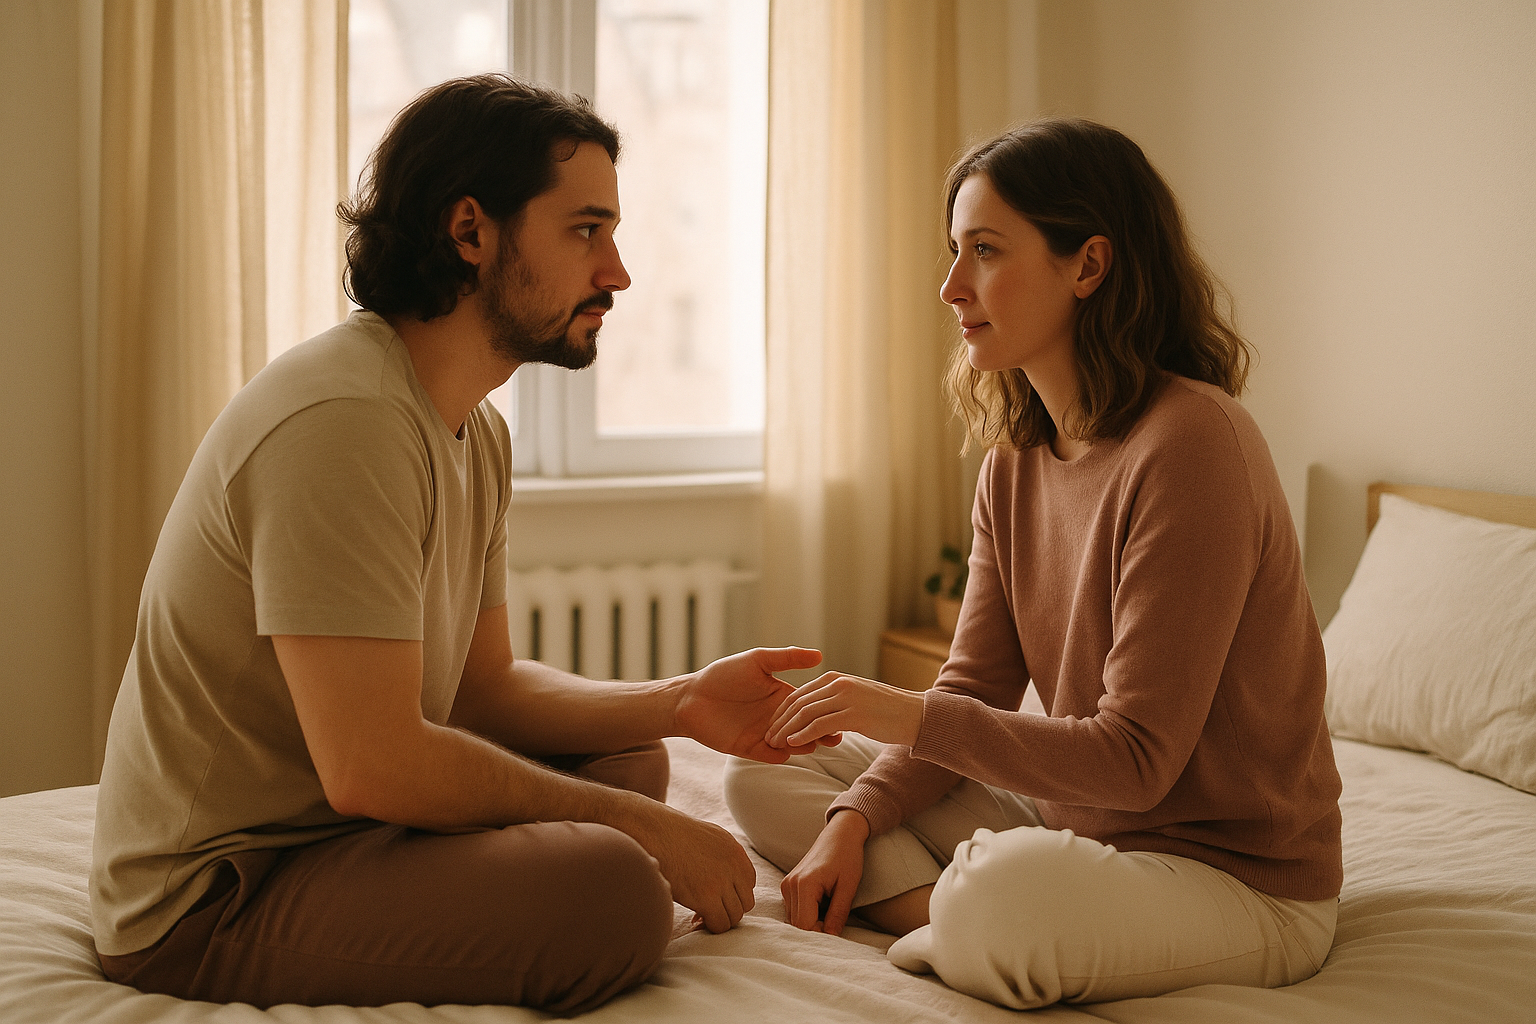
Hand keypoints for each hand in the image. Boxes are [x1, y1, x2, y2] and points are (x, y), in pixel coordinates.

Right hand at [627, 803, 756, 932]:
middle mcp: (734, 866)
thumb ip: (723, 857)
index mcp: (735, 851)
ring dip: (718, 919)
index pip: (748, 884)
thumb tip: (724, 881)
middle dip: (727, 909)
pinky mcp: (706, 897)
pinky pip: (719, 924)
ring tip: (699, 914)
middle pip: (745, 903)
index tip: (714, 897)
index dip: (731, 894)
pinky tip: (694, 918)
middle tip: (707, 910)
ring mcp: (721, 882)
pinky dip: (709, 926)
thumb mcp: (709, 837)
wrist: (652, 830)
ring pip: (734, 917)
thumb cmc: (672, 834)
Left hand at [675, 647, 831, 762]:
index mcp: (782, 696)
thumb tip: (820, 655)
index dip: (825, 709)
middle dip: (822, 732)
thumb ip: (787, 658)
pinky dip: (781, 754)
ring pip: (793, 744)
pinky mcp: (750, 749)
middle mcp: (777, 717)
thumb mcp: (757, 661)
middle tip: (835, 734)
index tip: (841, 711)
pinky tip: (785, 749)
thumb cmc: (723, 675)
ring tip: (812, 741)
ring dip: (803, 744)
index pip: (810, 706)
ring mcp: (765, 734)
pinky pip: (772, 756)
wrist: (691, 696)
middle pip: (806, 728)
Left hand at [767, 672, 923, 748]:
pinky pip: (820, 724)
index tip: (772, 726)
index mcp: (836, 679)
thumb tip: (819, 719)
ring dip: (787, 729)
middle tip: (768, 737)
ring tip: (774, 743)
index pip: (800, 694)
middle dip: (779, 721)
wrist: (917, 716)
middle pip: (798, 702)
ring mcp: (846, 697)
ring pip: (805, 713)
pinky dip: (803, 734)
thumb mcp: (857, 700)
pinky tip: (793, 743)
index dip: (782, 712)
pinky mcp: (854, 713)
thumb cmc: (887, 712)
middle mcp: (838, 684)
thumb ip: (836, 704)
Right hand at [782, 809, 869, 934]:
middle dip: (816, 929)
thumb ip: (838, 915)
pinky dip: (808, 914)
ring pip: (794, 919)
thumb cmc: (847, 857)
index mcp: (804, 885)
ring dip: (812, 922)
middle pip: (797, 924)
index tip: (836, 930)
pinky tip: (823, 905)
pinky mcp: (788, 885)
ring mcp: (786, 885)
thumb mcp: (848, 888)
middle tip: (836, 923)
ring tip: (831, 911)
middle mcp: (789, 885)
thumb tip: (831, 938)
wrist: (841, 835)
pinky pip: (794, 910)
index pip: (804, 925)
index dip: (820, 934)